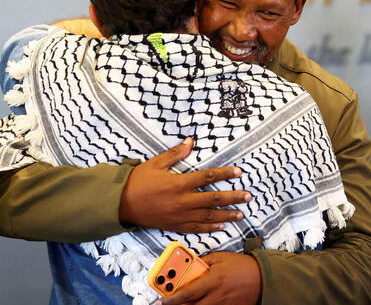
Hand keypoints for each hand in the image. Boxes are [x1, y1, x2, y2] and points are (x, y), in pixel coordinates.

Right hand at [119, 138, 251, 232]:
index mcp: (179, 183)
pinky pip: (196, 228)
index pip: (207, 177)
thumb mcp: (156, 164)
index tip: (239, 172)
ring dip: (226, 215)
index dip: (225, 174)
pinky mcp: (175, 225)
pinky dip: (210, 228)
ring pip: (208, 216)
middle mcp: (182, 201)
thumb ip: (175, 154)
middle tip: (248, 196)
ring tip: (241, 213)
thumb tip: (190, 141)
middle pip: (213, 199)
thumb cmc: (139, 181)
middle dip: (232, 197)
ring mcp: (180, 215)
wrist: (123, 204)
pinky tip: (222, 226)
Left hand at [157, 252, 260, 304]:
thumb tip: (188, 266)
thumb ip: (203, 262)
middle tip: (169, 303)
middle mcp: (216, 295)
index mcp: (212, 280)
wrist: (262, 277)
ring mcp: (222, 304)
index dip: (172, 298)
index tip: (162, 299)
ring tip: (183, 302)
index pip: (187, 292)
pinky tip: (201, 302)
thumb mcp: (220, 257)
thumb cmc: (242, 266)